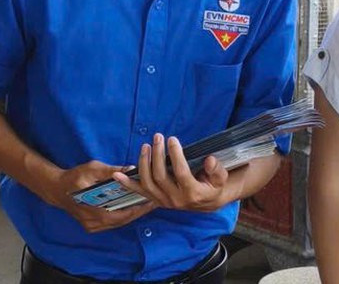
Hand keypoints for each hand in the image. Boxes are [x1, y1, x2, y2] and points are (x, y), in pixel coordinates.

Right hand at [42, 160, 156, 232]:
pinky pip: (112, 222)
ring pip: (118, 223)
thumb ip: (111, 170)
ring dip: (133, 213)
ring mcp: (92, 226)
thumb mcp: (92, 169)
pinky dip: (123, 215)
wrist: (56, 188)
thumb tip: (130, 168)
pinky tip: (133, 206)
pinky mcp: (92, 225)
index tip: (152, 200)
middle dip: (139, 211)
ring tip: (147, 203)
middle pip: (122, 220)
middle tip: (154, 201)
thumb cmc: (74, 177)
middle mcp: (93, 222)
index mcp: (93, 210)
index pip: (122, 214)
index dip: (138, 208)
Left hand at [114, 133, 231, 212]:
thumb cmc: (214, 186)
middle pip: (160, 176)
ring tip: (145, 146)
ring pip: (148, 182)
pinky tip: (117, 175)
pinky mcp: (156, 200)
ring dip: (144, 163)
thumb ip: (217, 170)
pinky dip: (127, 184)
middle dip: (157, 155)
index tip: (173, 139)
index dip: (175, 155)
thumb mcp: (221, 178)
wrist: (207, 202)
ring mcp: (164, 201)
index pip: (180, 172)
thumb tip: (209, 160)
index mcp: (192, 193)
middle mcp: (175, 200)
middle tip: (158, 138)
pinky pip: (139, 191)